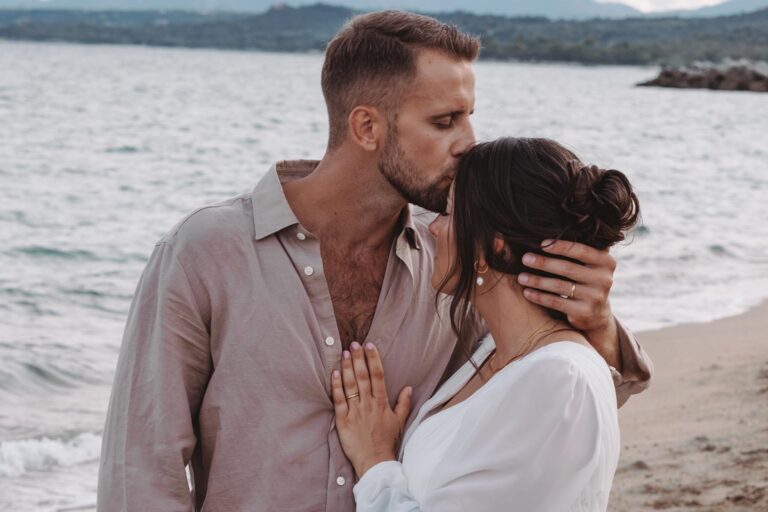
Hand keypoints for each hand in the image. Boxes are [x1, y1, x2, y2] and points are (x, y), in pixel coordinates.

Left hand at [331, 342, 411, 477]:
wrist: (375, 462)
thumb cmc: (387, 442)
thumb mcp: (399, 422)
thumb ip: (404, 403)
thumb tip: (409, 387)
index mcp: (382, 403)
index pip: (378, 375)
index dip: (373, 359)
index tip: (369, 345)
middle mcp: (369, 404)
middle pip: (363, 376)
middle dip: (358, 358)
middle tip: (354, 344)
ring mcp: (355, 411)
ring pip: (351, 385)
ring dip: (347, 368)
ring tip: (344, 353)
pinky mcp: (343, 420)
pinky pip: (339, 400)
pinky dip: (336, 386)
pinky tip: (334, 373)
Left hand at [517, 240, 620, 368]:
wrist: (597, 314)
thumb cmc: (585, 280)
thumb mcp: (590, 264)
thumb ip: (580, 250)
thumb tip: (551, 227)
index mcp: (606, 262)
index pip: (581, 250)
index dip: (560, 246)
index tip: (540, 243)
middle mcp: (604, 279)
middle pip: (568, 268)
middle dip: (543, 263)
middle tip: (524, 258)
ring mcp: (595, 297)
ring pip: (560, 286)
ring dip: (537, 281)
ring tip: (521, 277)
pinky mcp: (584, 313)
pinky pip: (556, 302)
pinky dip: (539, 297)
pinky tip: (526, 292)